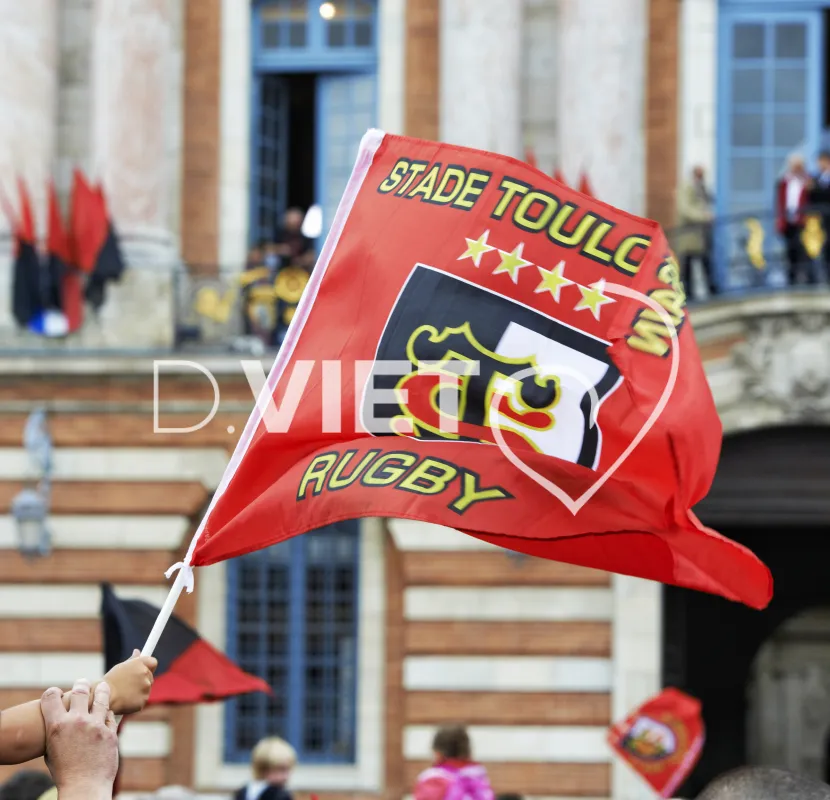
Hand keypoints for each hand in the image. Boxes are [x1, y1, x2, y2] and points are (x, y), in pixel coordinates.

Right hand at [41, 679, 117, 799]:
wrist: (85, 786)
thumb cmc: (65, 772)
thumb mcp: (52, 751)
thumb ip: (57, 732)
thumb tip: (60, 720)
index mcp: (57, 726)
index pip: (51, 697)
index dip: (52, 693)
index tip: (55, 692)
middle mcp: (76, 721)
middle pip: (79, 691)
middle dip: (81, 684)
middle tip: (82, 682)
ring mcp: (95, 725)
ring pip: (101, 697)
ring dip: (101, 690)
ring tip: (102, 686)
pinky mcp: (110, 731)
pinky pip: (110, 716)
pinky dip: (107, 714)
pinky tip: (106, 714)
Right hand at [103, 649, 157, 713]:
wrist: (103, 697)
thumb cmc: (109, 681)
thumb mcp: (120, 667)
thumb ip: (132, 660)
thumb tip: (138, 651)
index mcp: (140, 663)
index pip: (153, 662)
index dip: (149, 667)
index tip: (144, 670)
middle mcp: (145, 673)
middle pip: (150, 676)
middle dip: (142, 680)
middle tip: (129, 685)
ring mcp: (146, 687)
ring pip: (147, 689)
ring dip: (140, 691)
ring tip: (125, 693)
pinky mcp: (144, 699)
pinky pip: (143, 699)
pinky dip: (136, 701)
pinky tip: (126, 701)